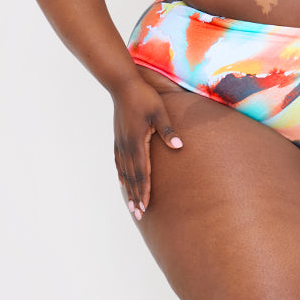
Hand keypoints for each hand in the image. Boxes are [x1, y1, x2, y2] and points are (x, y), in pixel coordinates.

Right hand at [112, 78, 182, 218]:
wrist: (122, 85)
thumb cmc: (144, 97)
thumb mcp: (160, 112)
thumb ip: (168, 130)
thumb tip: (179, 146)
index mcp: (138, 142)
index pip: (142, 172)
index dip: (144, 190)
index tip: (145, 206)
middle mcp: (127, 146)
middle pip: (132, 177)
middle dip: (136, 196)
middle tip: (139, 214)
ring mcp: (121, 143)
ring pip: (125, 172)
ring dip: (128, 190)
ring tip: (131, 205)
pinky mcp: (119, 138)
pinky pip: (119, 162)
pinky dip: (122, 175)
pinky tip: (122, 182)